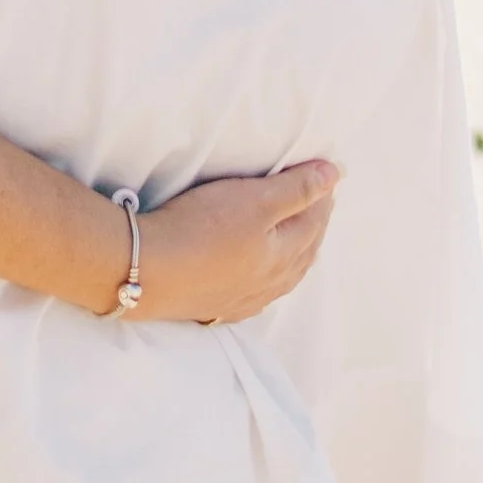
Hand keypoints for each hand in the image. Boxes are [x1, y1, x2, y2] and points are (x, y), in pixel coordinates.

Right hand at [135, 162, 339, 321]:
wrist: (147, 272)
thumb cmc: (201, 229)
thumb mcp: (254, 200)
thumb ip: (296, 189)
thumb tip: (335, 175)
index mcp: (283, 254)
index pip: (314, 221)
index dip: (322, 195)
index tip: (328, 175)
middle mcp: (270, 282)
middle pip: (303, 251)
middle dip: (315, 224)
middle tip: (320, 201)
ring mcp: (244, 299)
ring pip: (283, 276)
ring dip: (296, 253)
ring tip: (300, 237)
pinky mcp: (217, 307)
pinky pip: (257, 293)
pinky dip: (269, 278)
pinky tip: (261, 279)